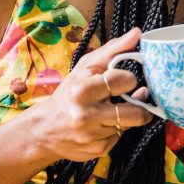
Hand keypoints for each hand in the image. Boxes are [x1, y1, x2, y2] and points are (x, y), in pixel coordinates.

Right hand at [33, 27, 153, 162]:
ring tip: (113, 109)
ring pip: (130, 125)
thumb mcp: (85, 67)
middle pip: (136, 113)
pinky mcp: (99, 150)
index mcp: (83, 89)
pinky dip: (116, 129)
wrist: (44, 129)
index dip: (128, 79)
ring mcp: (94, 136)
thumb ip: (113, 50)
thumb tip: (138, 33)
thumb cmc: (68, 93)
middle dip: (139, 104)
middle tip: (132, 96)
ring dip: (126, 116)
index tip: (123, 79)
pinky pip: (121, 138)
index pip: (125, 81)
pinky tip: (103, 124)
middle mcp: (87, 115)